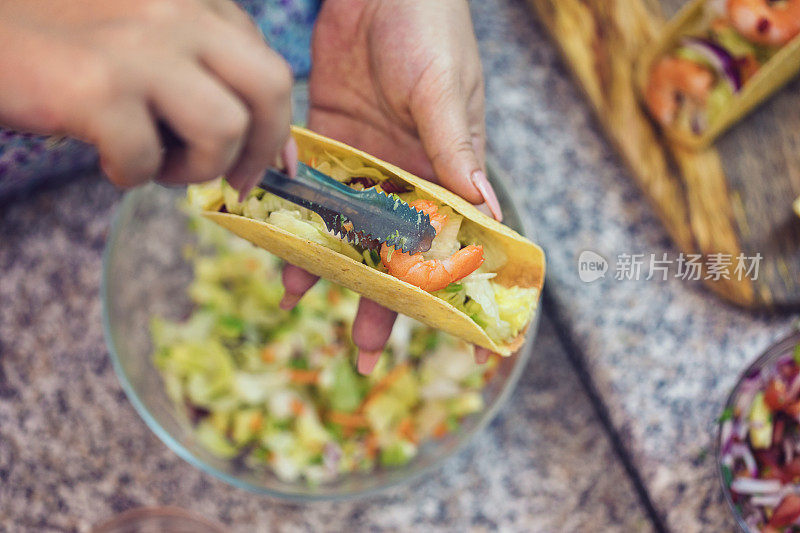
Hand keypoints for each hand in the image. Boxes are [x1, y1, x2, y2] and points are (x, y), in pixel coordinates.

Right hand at [0, 0, 292, 191]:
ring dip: (195, 168)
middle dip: (261, 150)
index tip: (266, 166)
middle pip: (271, 87)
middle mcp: (177, 12)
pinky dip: (128, 175)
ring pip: (224, 129)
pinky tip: (104, 157)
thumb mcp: (148, 36)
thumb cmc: (64, 38)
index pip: (268, 67)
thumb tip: (273, 148)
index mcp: (195, 0)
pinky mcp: (97, 87)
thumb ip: (207, 71)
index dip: (274, 128)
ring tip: (155, 163)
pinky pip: (146, 160)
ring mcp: (139, 47)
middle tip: (233, 181)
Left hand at [281, 0, 500, 373]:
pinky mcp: (327, 142)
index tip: (468, 347)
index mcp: (446, 173)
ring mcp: (364, 164)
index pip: (458, 248)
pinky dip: (292, 219)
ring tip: (297, 305)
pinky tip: (273, 248)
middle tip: (363, 359)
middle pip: (394, 256)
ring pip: (345, 232)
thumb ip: (453, 150)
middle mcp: (405, 179)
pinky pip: (310, 192)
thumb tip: (485, 214)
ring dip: (325, 270)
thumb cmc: (429, 29)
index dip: (460, 297)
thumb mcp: (443, 91)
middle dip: (381, 305)